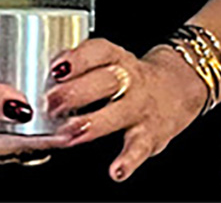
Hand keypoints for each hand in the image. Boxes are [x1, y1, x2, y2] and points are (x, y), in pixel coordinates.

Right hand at [0, 39, 85, 173]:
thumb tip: (21, 109)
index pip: (16, 147)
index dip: (46, 139)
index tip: (68, 132)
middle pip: (21, 149)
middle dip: (48, 137)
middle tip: (74, 122)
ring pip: (19, 141)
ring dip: (41, 130)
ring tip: (65, 115)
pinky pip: (12, 131)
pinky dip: (29, 122)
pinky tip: (43, 108)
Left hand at [44, 38, 208, 182]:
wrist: (176, 88)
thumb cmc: (128, 77)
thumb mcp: (109, 61)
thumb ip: (80, 66)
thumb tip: (45, 74)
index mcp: (117, 58)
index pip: (99, 51)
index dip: (78, 58)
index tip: (56, 68)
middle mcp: (131, 80)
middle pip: (105, 81)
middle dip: (76, 93)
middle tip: (51, 104)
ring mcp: (141, 108)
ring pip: (118, 113)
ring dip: (92, 124)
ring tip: (69, 134)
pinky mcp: (150, 135)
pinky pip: (139, 148)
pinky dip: (128, 161)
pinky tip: (115, 170)